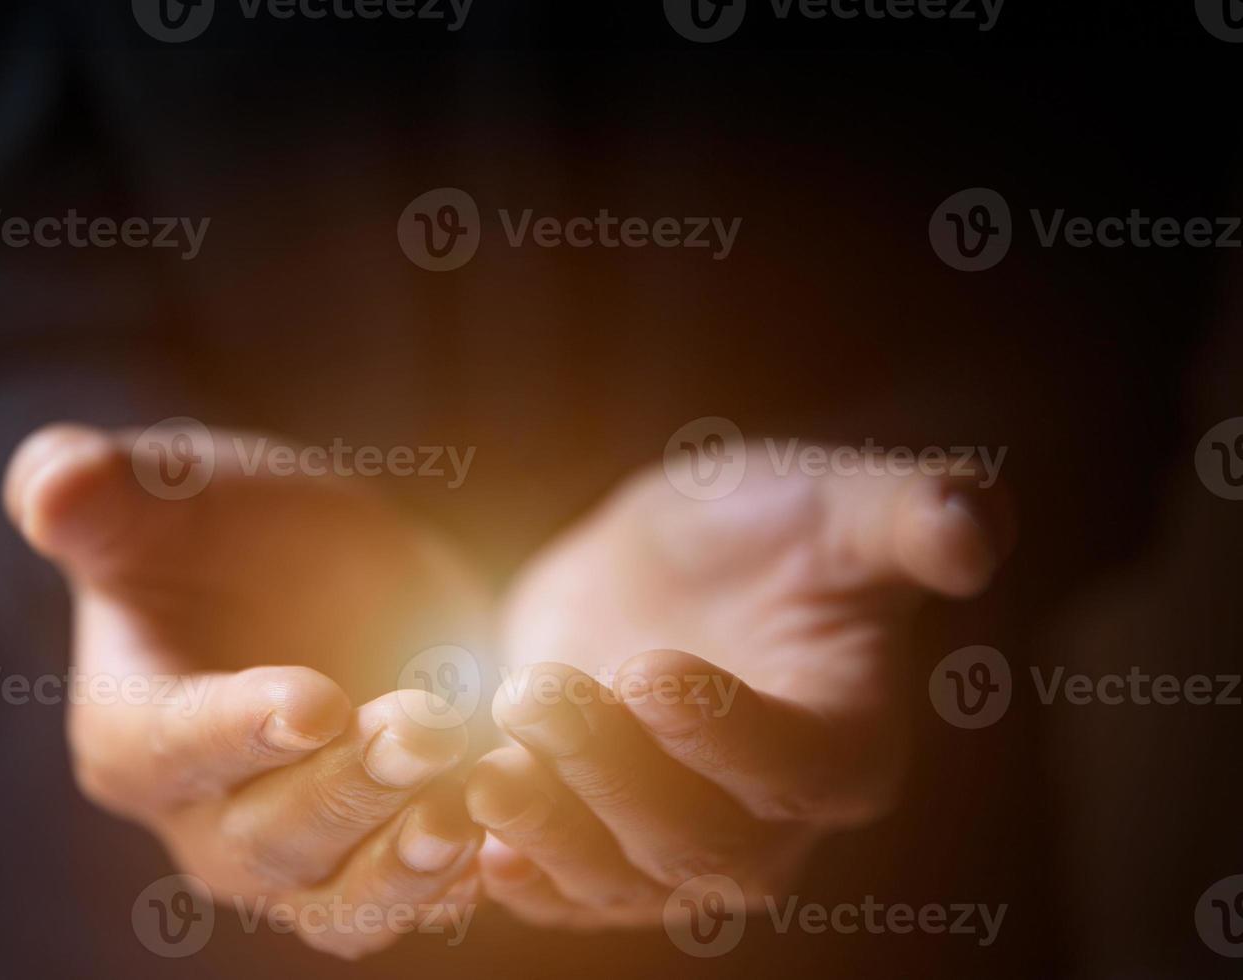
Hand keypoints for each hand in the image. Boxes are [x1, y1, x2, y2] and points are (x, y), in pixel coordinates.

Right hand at [4, 423, 487, 958]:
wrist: (309, 572)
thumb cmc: (218, 526)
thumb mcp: (163, 489)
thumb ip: (100, 492)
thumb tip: (51, 487)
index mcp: (129, 727)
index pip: (172, 745)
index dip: (240, 729)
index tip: (317, 702)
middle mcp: (199, 816)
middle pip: (265, 836)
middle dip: (349, 788)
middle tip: (431, 725)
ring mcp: (287, 853)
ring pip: (335, 900)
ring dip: (401, 867)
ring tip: (469, 811)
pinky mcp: (364, 859)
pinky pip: (402, 900)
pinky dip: (454, 880)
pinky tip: (510, 832)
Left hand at [466, 451, 1012, 926]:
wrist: (661, 565)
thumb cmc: (764, 525)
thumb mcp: (833, 498)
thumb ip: (909, 512)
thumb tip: (979, 530)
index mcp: (845, 740)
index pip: (798, 769)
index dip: (726, 734)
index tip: (646, 668)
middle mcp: (773, 820)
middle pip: (702, 842)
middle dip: (614, 775)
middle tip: (537, 693)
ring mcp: (682, 844)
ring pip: (627, 880)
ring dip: (555, 837)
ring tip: (489, 777)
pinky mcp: (603, 845)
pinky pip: (569, 892)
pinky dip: (525, 881)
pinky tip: (474, 845)